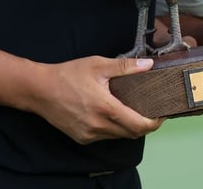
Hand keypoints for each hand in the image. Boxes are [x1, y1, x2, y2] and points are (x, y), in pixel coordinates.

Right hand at [32, 56, 162, 143]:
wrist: (40, 90)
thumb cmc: (68, 75)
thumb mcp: (98, 65)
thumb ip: (125, 67)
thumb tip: (148, 65)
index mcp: (105, 108)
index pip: (138, 125)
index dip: (154, 123)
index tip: (162, 114)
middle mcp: (98, 126)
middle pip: (132, 133)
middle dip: (145, 125)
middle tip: (152, 111)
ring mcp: (89, 134)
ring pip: (119, 136)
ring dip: (129, 127)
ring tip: (134, 111)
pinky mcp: (82, 138)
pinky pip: (105, 137)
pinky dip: (114, 129)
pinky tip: (113, 115)